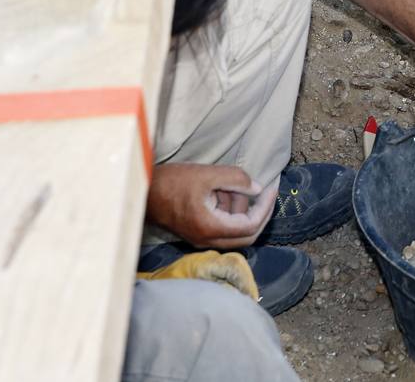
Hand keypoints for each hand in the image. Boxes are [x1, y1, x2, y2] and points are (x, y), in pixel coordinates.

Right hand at [146, 163, 277, 248]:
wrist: (143, 192)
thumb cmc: (172, 182)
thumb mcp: (208, 174)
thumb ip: (236, 179)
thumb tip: (257, 188)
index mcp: (211, 227)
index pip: (250, 226)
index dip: (265, 207)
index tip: (271, 189)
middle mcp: (207, 240)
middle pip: (247, 235)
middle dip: (258, 212)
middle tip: (264, 191)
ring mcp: (202, 239)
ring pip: (235, 231)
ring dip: (239, 208)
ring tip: (228, 183)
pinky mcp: (198, 233)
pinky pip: (223, 227)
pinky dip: (228, 210)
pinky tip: (220, 190)